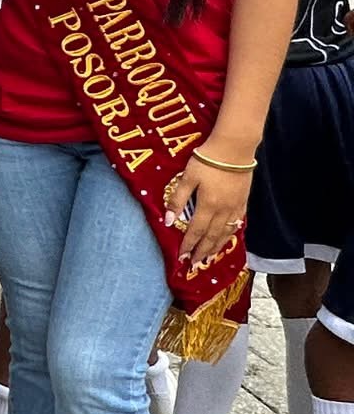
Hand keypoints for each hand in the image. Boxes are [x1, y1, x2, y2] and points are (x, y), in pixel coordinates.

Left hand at [165, 146, 253, 272]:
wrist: (235, 148)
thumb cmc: (207, 160)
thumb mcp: (187, 177)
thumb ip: (178, 199)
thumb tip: (169, 221)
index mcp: (208, 205)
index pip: (196, 231)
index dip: (188, 245)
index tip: (182, 257)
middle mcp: (224, 210)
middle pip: (212, 237)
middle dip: (202, 252)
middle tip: (194, 265)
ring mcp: (236, 206)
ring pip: (226, 233)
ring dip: (216, 247)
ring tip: (209, 258)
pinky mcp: (244, 201)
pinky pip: (237, 224)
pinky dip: (230, 235)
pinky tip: (226, 238)